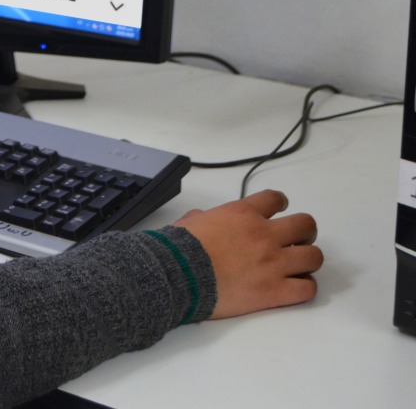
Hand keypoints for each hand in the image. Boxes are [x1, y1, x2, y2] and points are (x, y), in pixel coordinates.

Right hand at [171, 189, 320, 319]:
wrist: (176, 275)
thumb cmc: (177, 248)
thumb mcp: (188, 222)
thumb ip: (203, 217)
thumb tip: (202, 218)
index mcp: (243, 214)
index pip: (276, 199)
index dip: (281, 205)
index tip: (279, 213)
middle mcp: (265, 234)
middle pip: (306, 225)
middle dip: (303, 233)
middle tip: (294, 242)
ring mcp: (273, 263)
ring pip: (314, 256)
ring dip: (307, 260)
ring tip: (297, 267)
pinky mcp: (275, 291)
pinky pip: (308, 289)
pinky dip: (304, 288)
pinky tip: (293, 288)